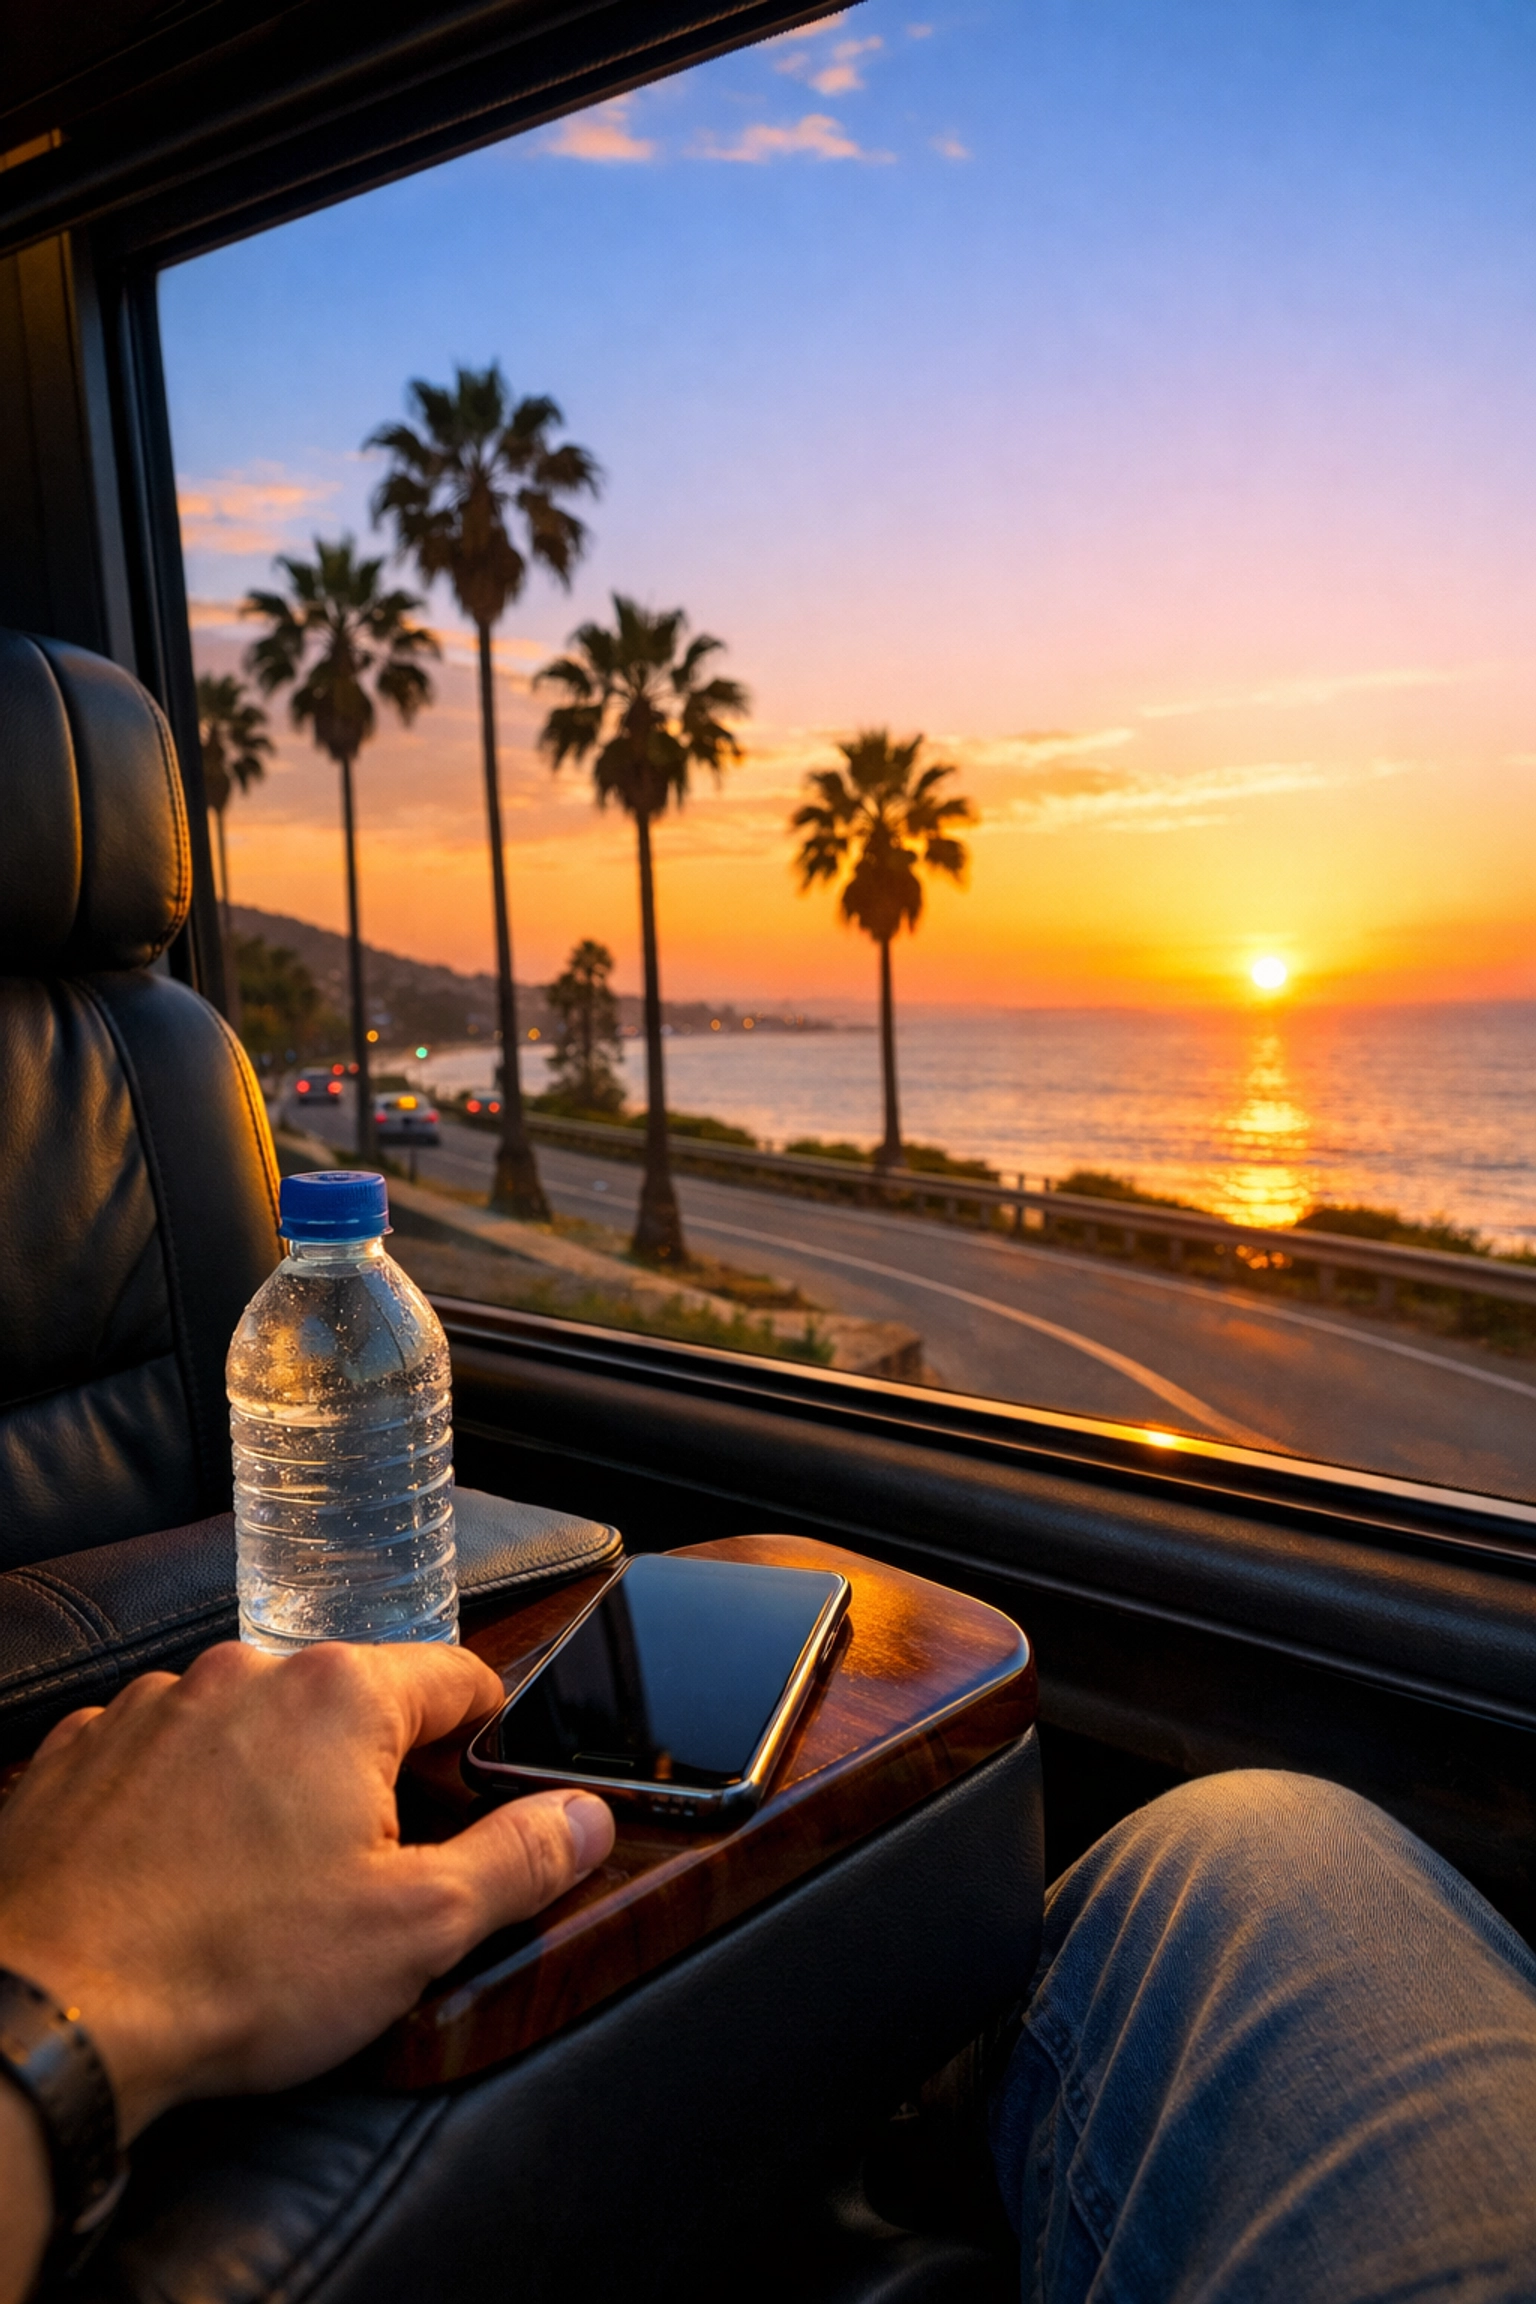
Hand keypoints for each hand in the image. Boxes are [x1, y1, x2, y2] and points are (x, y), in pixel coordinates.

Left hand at [0, 1642, 613, 2142]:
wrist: (44, 2015)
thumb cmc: (233, 1972)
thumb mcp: (417, 1930)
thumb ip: (520, 1860)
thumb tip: (586, 1817)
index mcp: (342, 1696)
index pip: (458, 1678)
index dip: (482, 1745)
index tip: (473, 1804)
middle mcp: (245, 1673)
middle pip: (351, 1704)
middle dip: (372, 1778)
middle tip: (363, 1880)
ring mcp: (152, 1708)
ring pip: (253, 1730)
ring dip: (273, 1788)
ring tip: (260, 1895)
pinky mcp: (78, 1755)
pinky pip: (164, 1761)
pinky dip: (185, 1809)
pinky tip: (180, 1888)